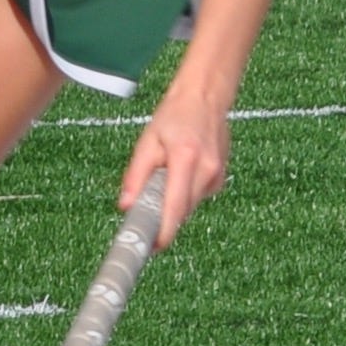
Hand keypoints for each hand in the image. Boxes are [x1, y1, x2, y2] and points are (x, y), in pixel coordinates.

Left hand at [118, 82, 232, 249]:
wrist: (205, 98)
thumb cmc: (173, 116)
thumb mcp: (147, 142)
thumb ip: (135, 176)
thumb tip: (125, 207)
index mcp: (186, 159)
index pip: (175, 207)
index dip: (163, 232)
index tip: (149, 247)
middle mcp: (207, 171)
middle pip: (180, 211)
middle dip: (161, 216)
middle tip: (141, 212)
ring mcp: (217, 176)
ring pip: (187, 206)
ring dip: (171, 202)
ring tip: (163, 176)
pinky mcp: (220, 179)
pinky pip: (195, 197)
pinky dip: (182, 192)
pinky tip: (179, 171)